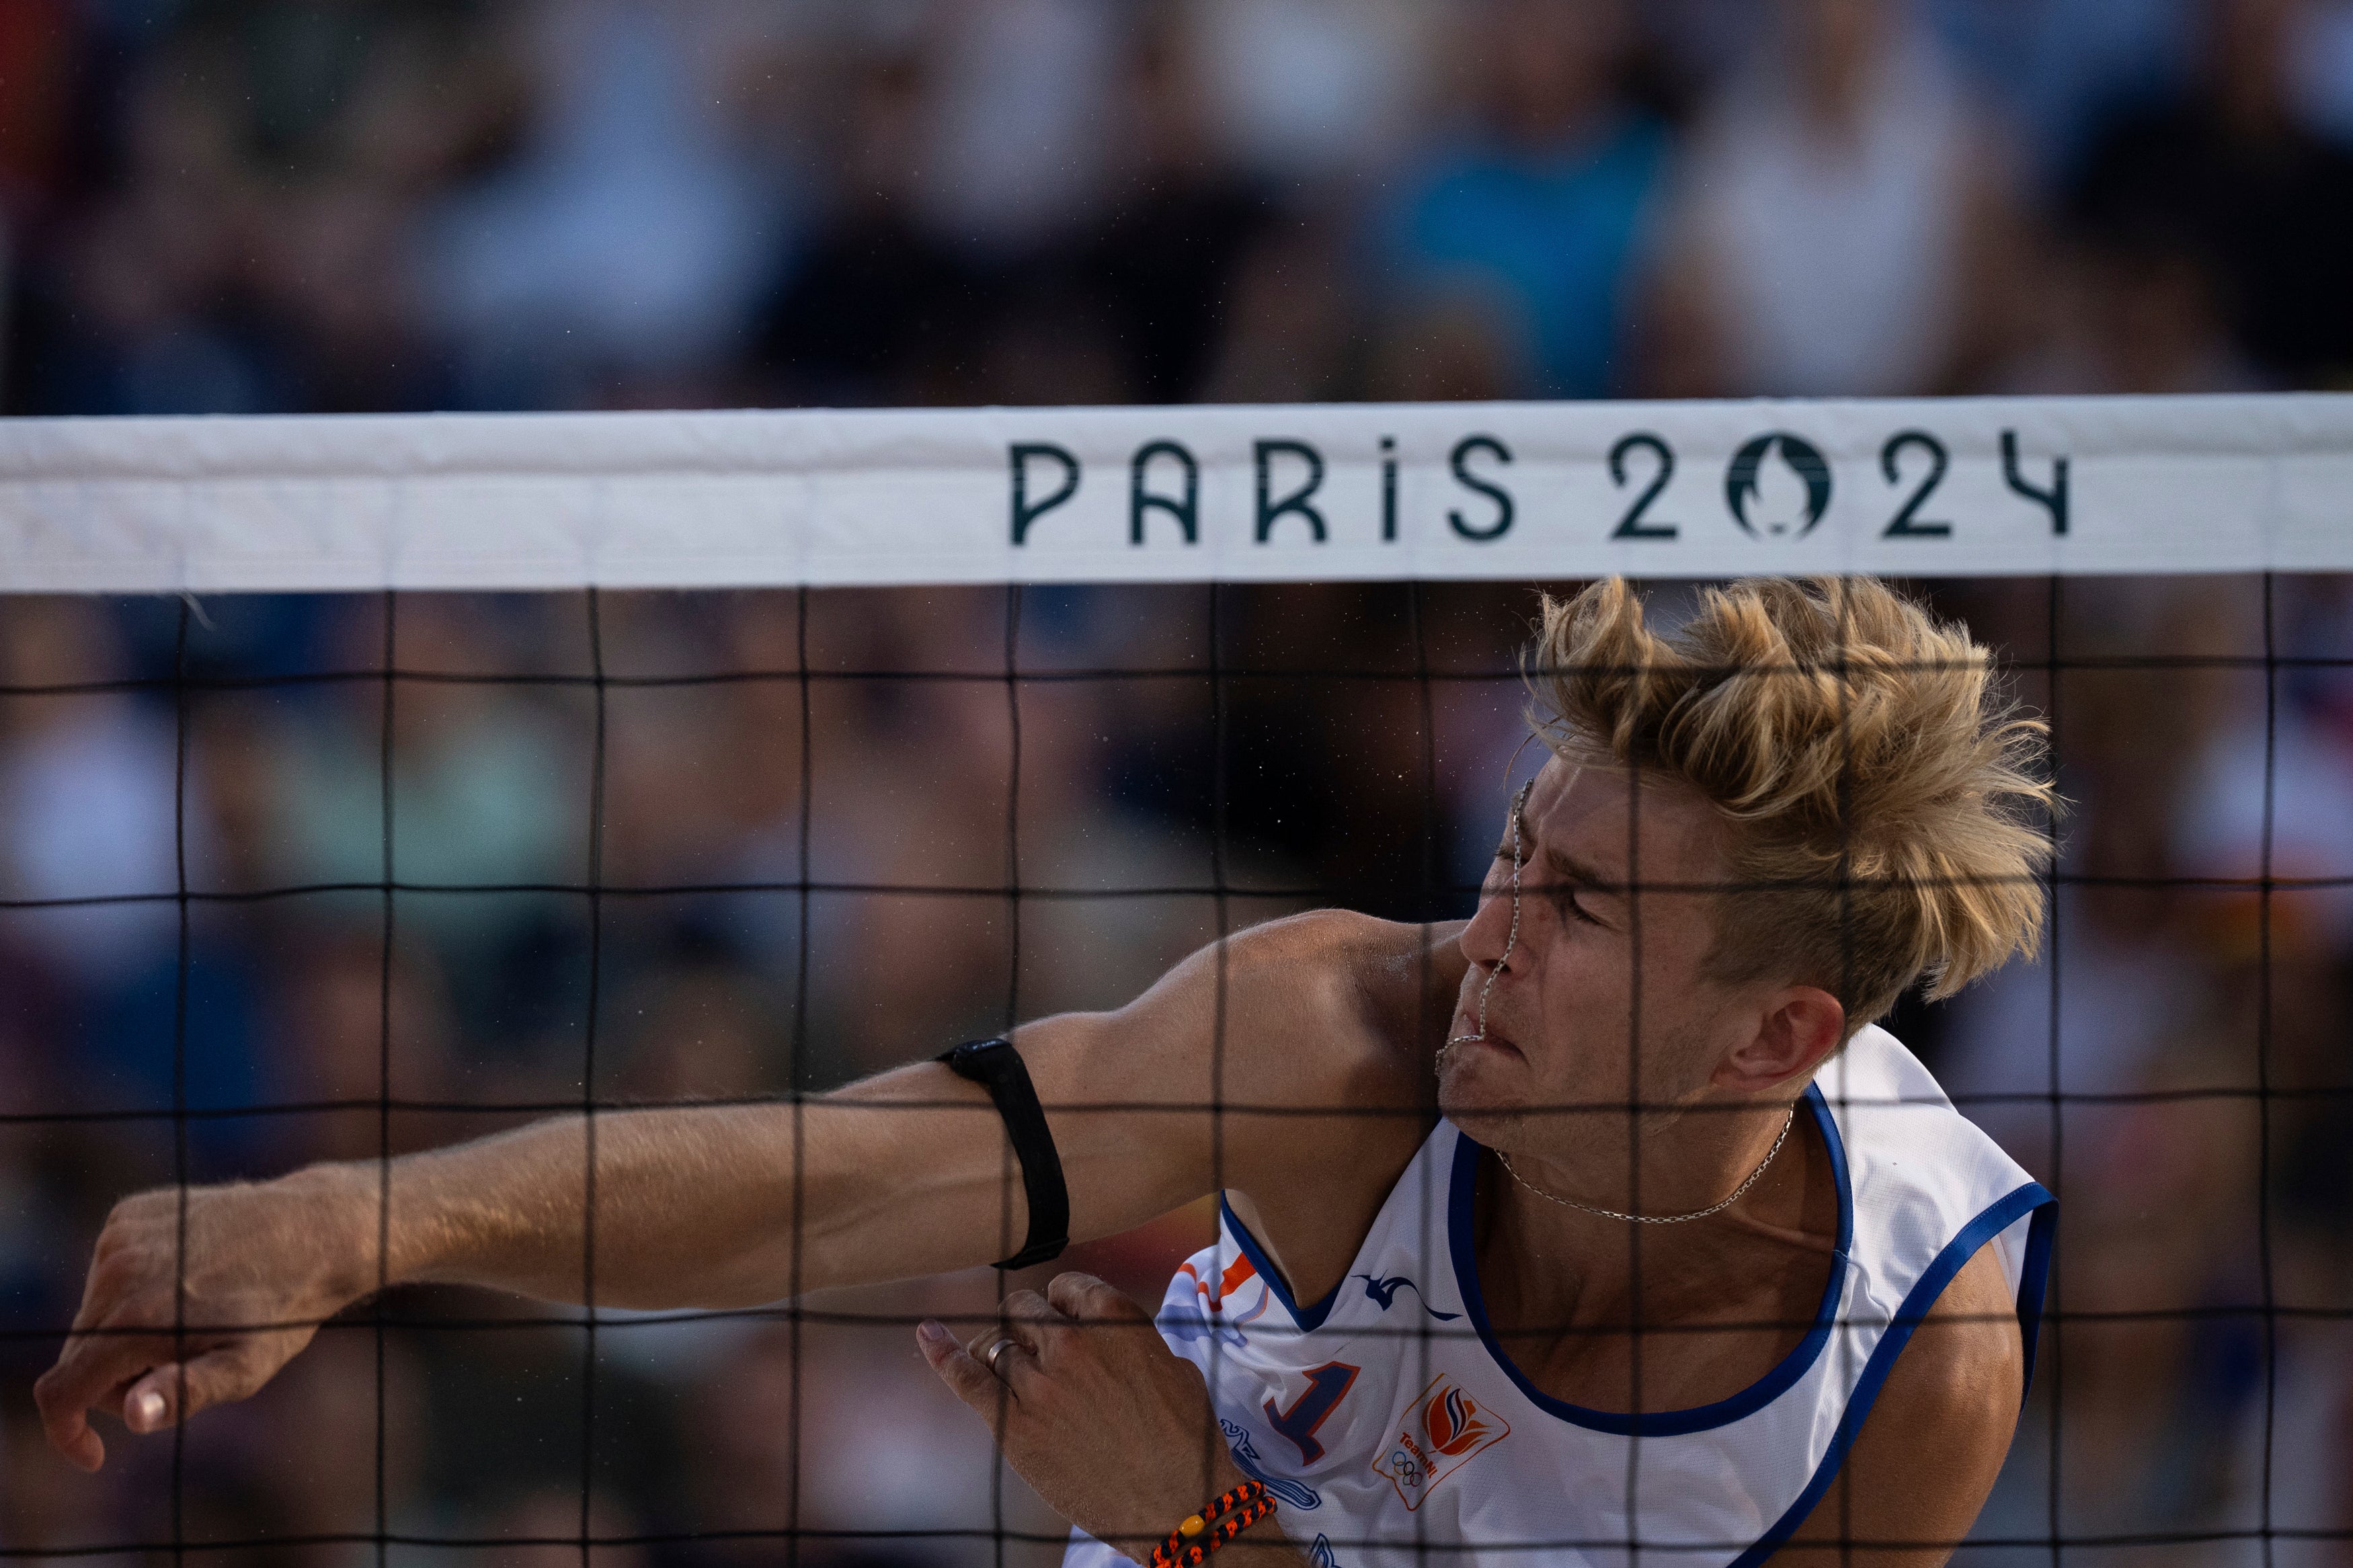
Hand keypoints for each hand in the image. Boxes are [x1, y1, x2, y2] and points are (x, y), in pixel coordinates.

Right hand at [35, 1167, 369, 1470]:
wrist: (317, 1230)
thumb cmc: (283, 1310)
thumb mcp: (246, 1365)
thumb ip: (185, 1391)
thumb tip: (133, 1414)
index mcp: (135, 1317)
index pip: (61, 1391)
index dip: (65, 1431)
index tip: (95, 1454)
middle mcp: (117, 1271)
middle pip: (79, 1355)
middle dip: (115, 1377)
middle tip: (183, 1364)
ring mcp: (121, 1235)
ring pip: (92, 1314)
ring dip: (125, 1332)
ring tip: (194, 1317)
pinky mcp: (130, 1213)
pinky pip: (108, 1272)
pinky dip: (132, 1290)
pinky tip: (188, 1280)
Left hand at [919, 1273, 1276, 1565]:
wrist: (1178, 1502)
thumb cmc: (1185, 1438)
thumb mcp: (1169, 1365)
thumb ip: (1127, 1339)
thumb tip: (1100, 1333)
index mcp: (1114, 1318)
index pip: (1065, 1287)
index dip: (1062, 1303)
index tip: (1063, 1318)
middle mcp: (1071, 1341)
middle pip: (1024, 1310)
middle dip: (1028, 1323)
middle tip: (1037, 1346)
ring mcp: (1038, 1384)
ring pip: (997, 1342)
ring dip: (1001, 1349)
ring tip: (1005, 1364)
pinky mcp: (1013, 1427)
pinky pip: (967, 1378)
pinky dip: (942, 1353)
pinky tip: (926, 1334)